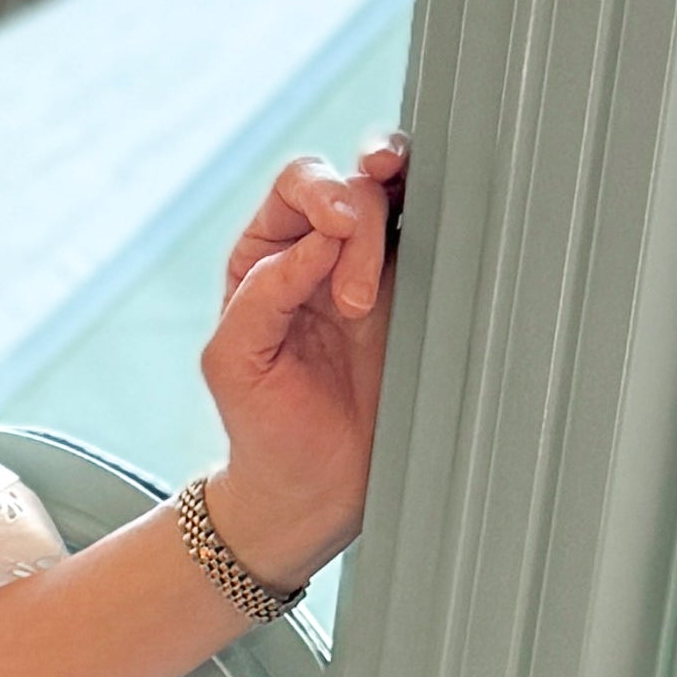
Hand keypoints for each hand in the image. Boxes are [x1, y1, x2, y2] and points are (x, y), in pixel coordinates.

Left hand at [199, 131, 407, 589]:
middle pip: (353, 187)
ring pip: (399, 201)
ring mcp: (374, 273)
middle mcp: (319, 254)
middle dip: (361, 224)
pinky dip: (443, 227)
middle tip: (357, 302)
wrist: (312, 489)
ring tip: (387, 273)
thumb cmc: (263, 429)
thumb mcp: (233, 362)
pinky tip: (442, 236)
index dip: (321, 193)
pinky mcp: (416, 300)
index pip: (296, 188)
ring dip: (406, 202)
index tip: (335, 233)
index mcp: (265, 257)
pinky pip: (435, 244)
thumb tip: (317, 241)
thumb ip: (262, 295)